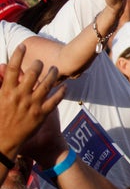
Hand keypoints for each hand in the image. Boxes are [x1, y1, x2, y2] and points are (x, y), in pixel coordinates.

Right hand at [0, 44, 65, 159]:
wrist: (3, 142)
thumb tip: (2, 67)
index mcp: (6, 92)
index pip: (13, 69)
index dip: (18, 55)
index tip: (22, 46)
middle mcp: (20, 96)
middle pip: (33, 73)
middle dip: (38, 64)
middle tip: (40, 62)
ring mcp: (32, 105)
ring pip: (47, 84)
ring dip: (52, 74)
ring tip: (54, 69)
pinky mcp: (42, 114)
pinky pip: (55, 100)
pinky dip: (61, 92)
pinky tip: (64, 86)